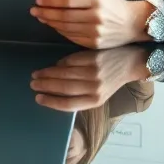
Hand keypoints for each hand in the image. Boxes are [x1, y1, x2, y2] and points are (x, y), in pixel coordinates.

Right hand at [29, 47, 151, 111]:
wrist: (131, 63)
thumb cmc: (112, 80)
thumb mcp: (99, 94)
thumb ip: (81, 94)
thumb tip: (55, 92)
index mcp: (95, 101)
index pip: (68, 105)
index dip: (51, 102)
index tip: (38, 98)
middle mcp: (94, 88)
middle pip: (63, 88)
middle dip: (45, 86)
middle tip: (33, 83)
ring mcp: (94, 72)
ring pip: (64, 74)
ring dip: (48, 74)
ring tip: (37, 74)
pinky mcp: (93, 58)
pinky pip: (71, 61)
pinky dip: (60, 63)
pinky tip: (54, 65)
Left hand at [31, 0, 150, 48]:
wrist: (134, 24)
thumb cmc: (113, 3)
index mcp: (97, 1)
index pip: (67, 0)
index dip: (51, 0)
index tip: (38, 0)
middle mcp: (96, 18)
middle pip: (63, 16)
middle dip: (46, 13)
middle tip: (34, 10)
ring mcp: (95, 33)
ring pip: (65, 28)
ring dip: (50, 22)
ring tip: (41, 17)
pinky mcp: (94, 44)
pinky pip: (71, 37)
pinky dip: (60, 31)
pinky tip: (54, 25)